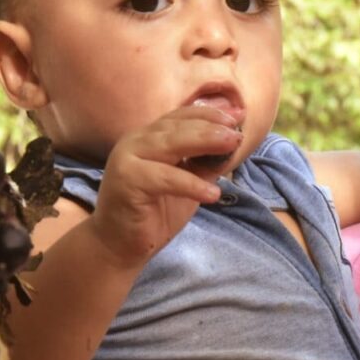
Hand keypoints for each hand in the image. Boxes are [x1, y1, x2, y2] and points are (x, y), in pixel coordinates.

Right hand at [89, 106, 242, 270]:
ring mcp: (127, 157)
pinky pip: (164, 178)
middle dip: (211, 126)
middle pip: (177, 126)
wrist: (120, 246)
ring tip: (233, 145)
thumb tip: (234, 144)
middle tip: (238, 133)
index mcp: (149, 137)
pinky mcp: (126, 180)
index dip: (210, 113)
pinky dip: (190, 184)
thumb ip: (205, 163)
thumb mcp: (188, 183)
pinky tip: (213, 194)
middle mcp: (136, 141)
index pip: (181, 116)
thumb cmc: (154, 213)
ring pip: (170, 144)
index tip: (239, 116)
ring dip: (205, 142)